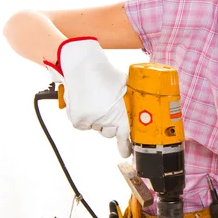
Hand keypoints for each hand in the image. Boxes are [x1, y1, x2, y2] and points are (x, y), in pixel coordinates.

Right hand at [44, 37, 131, 157]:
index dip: (125, 146)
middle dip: (110, 125)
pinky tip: (86, 103)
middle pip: (109, 132)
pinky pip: (83, 125)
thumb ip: (131, 98)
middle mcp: (104, 119)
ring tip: (95, 100)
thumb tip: (140, 106)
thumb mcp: (124, 84)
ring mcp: (90, 120)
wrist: (81, 64)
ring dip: (97, 119)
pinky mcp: (77, 119)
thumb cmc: (103, 72)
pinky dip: (85, 117)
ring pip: (96, 127)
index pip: (124, 135)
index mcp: (118, 113)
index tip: (127, 153)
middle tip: (107, 110)